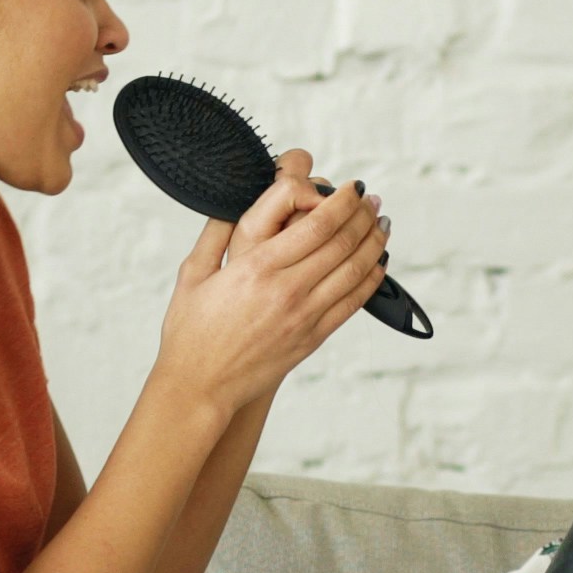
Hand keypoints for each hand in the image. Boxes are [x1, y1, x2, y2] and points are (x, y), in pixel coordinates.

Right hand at [152, 147, 387, 411]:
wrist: (200, 385)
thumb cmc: (191, 331)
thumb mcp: (193, 273)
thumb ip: (214, 232)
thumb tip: (232, 199)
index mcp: (256, 267)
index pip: (317, 224)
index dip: (343, 201)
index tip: (353, 187)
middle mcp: (286, 290)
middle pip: (343, 242)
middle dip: (363, 215)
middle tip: (372, 199)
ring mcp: (304, 316)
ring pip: (355, 270)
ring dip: (374, 242)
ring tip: (381, 223)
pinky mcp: (313, 337)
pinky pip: (353, 302)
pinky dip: (371, 279)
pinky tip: (377, 263)